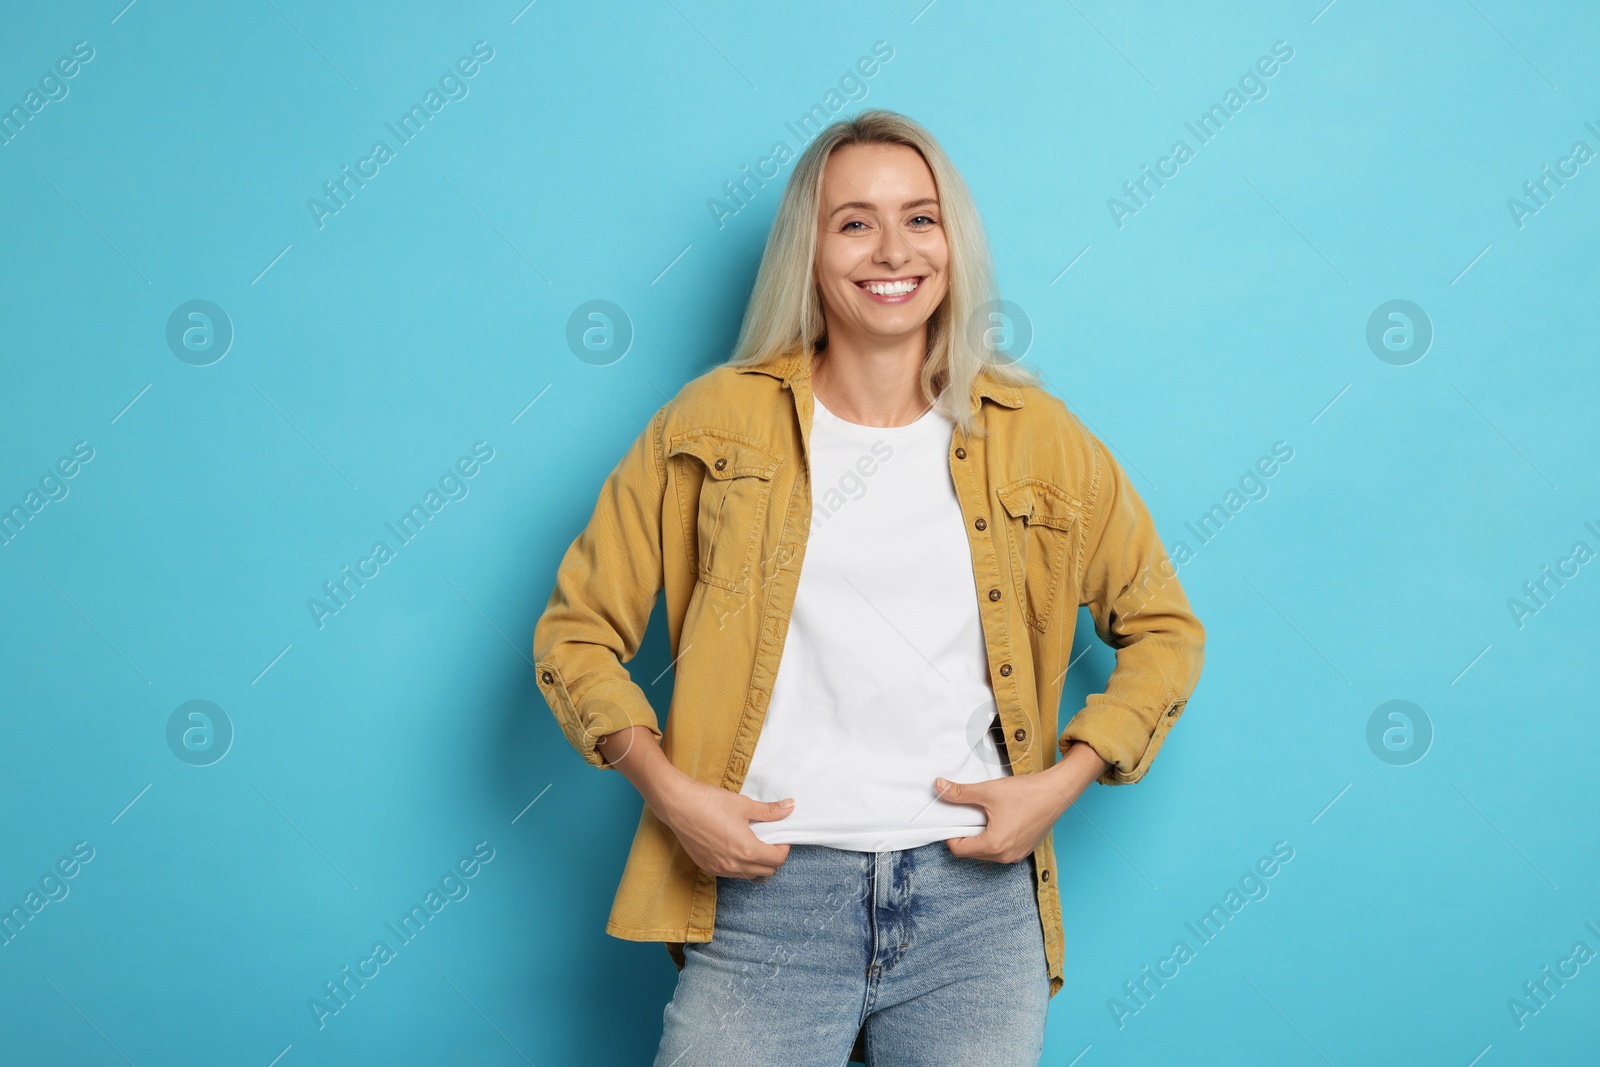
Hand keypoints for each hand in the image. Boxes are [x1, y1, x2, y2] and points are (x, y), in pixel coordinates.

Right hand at [648, 772, 795, 879]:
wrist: (678, 805)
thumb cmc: (710, 803)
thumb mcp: (744, 805)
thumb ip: (770, 811)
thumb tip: (790, 807)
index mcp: (747, 851)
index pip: (777, 860)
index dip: (784, 847)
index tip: (780, 836)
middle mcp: (734, 866)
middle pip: (766, 872)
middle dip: (773, 858)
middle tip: (769, 840)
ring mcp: (719, 869)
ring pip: (748, 875)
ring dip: (757, 864)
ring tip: (752, 843)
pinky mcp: (707, 867)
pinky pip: (731, 873)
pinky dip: (739, 866)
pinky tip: (734, 848)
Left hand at [936, 742, 1109, 862]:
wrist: (1057, 792)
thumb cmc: (1026, 793)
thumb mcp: (988, 791)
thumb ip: (960, 793)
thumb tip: (939, 786)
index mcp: (994, 845)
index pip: (958, 850)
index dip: (950, 834)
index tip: (953, 819)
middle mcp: (1005, 856)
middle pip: (971, 853)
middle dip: (965, 835)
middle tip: (968, 814)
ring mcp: (1016, 855)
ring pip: (986, 853)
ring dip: (979, 837)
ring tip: (984, 816)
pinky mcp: (1024, 850)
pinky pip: (1000, 850)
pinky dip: (994, 839)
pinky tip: (998, 820)